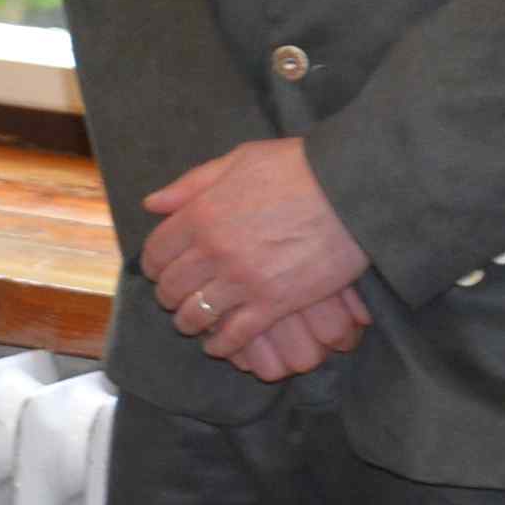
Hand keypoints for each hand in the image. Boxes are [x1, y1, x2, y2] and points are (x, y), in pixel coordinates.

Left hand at [142, 140, 370, 373]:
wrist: (352, 191)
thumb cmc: (298, 168)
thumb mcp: (239, 160)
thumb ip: (192, 184)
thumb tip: (153, 203)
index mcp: (201, 214)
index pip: (156, 251)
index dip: (153, 264)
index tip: (159, 269)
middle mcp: (214, 251)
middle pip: (171, 286)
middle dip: (167, 294)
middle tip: (174, 297)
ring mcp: (243, 281)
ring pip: (195, 315)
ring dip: (188, 321)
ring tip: (193, 321)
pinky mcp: (274, 304)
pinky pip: (235, 336)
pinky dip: (221, 345)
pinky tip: (219, 345)